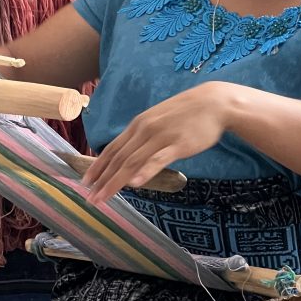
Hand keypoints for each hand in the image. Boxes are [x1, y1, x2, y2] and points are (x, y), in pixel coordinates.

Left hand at [82, 82, 232, 204]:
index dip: (98, 166)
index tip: (86, 182)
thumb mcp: (158, 120)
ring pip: (133, 162)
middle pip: (119, 158)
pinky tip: (134, 183)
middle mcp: (144, 130)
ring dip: (115, 181)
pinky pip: (158, 159)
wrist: (214, 102)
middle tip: (89, 198)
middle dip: (102, 180)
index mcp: (138, 125)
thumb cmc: (187, 114)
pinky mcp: (178, 144)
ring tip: (103, 197)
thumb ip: (143, 136)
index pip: (112, 149)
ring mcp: (161, 137)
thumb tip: (129, 154)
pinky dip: (145, 171)